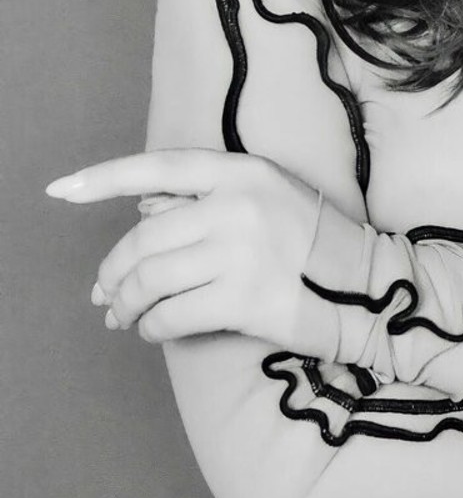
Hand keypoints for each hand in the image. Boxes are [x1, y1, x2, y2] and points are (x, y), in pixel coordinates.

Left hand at [46, 148, 342, 356]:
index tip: (59, 190)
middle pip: (143, 239)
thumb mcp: (267, 196)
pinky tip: (153, 330)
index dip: (103, 178)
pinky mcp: (244, 299)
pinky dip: (150, 327)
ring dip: (126, 304)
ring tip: (124, 316)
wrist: (367, 287)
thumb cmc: (314, 241)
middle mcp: (238, 205)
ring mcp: (240, 252)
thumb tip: (144, 210)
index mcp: (241, 171)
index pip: (158, 168)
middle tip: (104, 295)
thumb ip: (207, 198)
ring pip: (150, 280)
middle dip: (113, 273)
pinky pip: (170, 315)